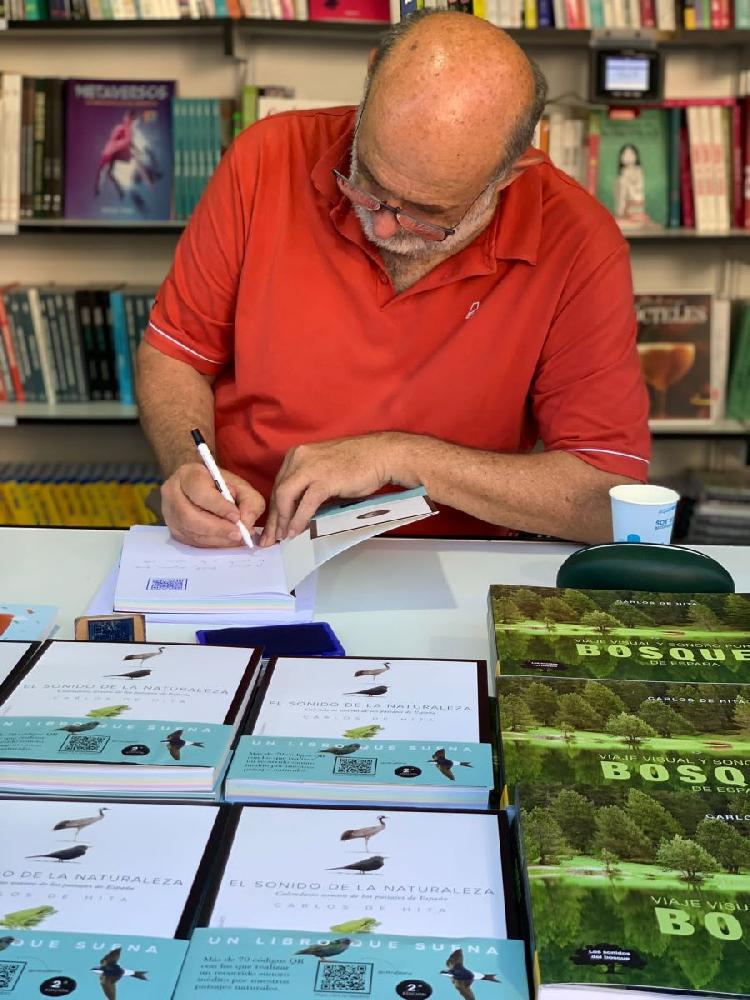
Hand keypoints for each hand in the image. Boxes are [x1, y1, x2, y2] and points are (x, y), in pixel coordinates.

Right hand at [161, 462, 265, 547]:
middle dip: (217, 528)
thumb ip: (249, 502)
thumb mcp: (241, 486)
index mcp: (188, 475)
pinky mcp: (173, 528)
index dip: (219, 507)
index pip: (200, 493)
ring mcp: (169, 512)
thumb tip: (246, 523)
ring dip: (216, 539)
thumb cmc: (222, 485)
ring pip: (191, 532)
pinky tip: (225, 541)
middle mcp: (172, 493)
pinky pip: (191, 541)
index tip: (237, 517)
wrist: (201, 486)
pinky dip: (211, 543)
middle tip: (238, 534)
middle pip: (190, 517)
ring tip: (236, 538)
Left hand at [260, 433, 412, 545]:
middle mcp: (299, 458)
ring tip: (284, 537)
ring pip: (286, 496)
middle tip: (270, 539)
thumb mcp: (325, 474)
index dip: (274, 509)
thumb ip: (309, 489)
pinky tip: (296, 531)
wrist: (381, 455)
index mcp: (297, 455)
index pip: (279, 484)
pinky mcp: (325, 478)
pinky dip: (299, 519)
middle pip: (279, 492)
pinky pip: (306, 503)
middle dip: (274, 518)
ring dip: (284, 520)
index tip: (272, 527)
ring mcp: (311, 467)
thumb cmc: (358, 464)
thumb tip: (298, 515)